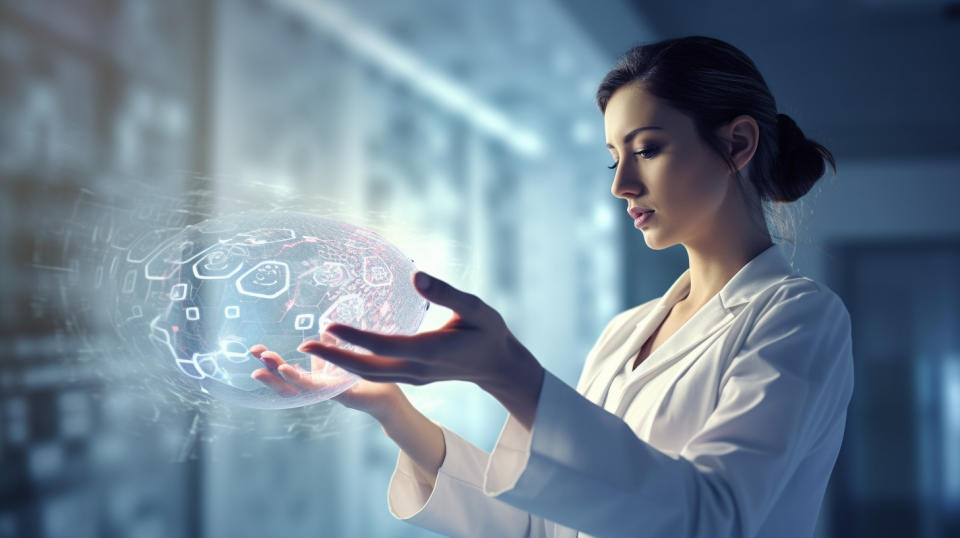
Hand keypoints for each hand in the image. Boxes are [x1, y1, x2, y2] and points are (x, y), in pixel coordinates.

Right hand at [249, 336, 401, 420]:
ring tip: (264, 364)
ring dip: (279, 376)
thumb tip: (324, 329)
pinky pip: (317, 388)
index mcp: (315, 381)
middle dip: (268, 369)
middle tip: (254, 352)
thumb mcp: (342, 361)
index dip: (271, 363)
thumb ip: (331, 348)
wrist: (386, 396)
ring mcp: (325, 395)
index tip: (256, 349)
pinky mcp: (338, 396)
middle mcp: (316, 390)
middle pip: (285, 383)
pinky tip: (289, 370)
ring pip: (296, 388)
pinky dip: (300, 380)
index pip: (287, 373)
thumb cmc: (365, 380)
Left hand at [298, 271, 545, 427]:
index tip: (329, 326)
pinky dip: (356, 367)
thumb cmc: (489, 332)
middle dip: (335, 358)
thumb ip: (446, 293)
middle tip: (303, 345)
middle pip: (368, 369)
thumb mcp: (475, 308)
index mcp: (431, 351)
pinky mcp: (413, 379)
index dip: (356, 338)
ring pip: (371, 376)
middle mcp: (418, 370)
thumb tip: (416, 276)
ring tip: (315, 348)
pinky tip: (341, 354)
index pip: (385, 346)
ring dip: (341, 364)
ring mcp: (414, 378)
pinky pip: (378, 376)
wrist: (499, 366)